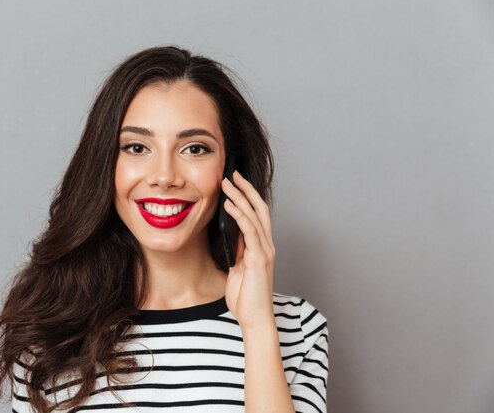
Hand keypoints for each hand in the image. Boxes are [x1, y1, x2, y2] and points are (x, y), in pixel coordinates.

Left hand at [221, 170, 275, 330]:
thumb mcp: (238, 268)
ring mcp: (265, 251)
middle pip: (260, 209)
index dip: (247, 197)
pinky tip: (230, 205)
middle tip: (232, 174)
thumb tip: (231, 235)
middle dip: (246, 189)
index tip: (235, 183)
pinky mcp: (259, 258)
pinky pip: (250, 231)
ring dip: (240, 197)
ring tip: (227, 183)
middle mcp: (266, 246)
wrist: (254, 319)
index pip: (257, 215)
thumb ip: (238, 251)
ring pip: (255, 215)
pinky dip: (240, 215)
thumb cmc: (246, 298)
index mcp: (261, 247)